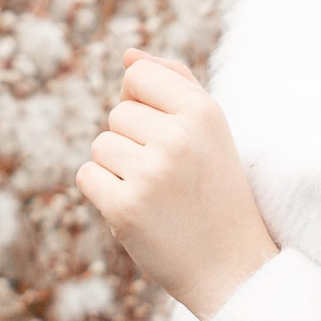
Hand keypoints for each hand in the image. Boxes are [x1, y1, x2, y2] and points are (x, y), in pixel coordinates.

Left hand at [75, 47, 281, 320]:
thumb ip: (174, 81)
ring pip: (100, 145)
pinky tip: (138, 210)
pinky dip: (104, 193)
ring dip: (118, 168)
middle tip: (170, 175)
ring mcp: (151, 173)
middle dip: (133, 141)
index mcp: (203, 111)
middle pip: (117, 113)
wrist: (232, 266)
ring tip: (155, 193)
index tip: (168, 135)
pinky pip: (87, 176)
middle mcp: (178, 137)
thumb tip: (127, 54)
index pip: (138, 75)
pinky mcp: (125, 208)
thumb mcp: (210, 128)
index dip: (144, 104)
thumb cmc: (216, 189)